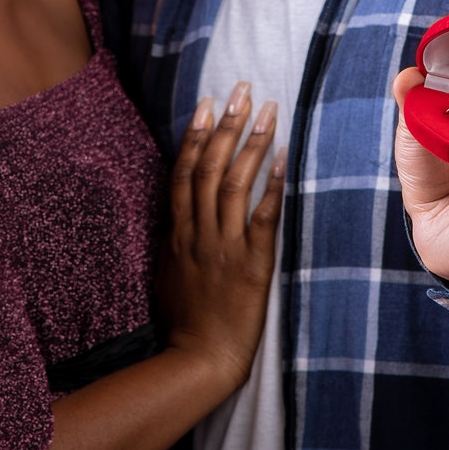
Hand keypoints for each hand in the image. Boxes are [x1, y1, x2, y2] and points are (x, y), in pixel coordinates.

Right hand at [156, 81, 284, 389]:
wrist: (196, 360)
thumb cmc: (183, 324)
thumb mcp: (167, 275)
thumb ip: (174, 242)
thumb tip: (178, 217)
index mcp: (176, 234)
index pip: (183, 172)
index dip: (194, 134)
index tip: (205, 102)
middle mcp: (197, 233)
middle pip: (209, 167)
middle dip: (225, 124)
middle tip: (240, 89)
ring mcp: (223, 247)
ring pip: (234, 183)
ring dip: (251, 143)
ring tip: (267, 110)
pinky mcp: (250, 265)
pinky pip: (261, 217)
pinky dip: (270, 185)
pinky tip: (282, 158)